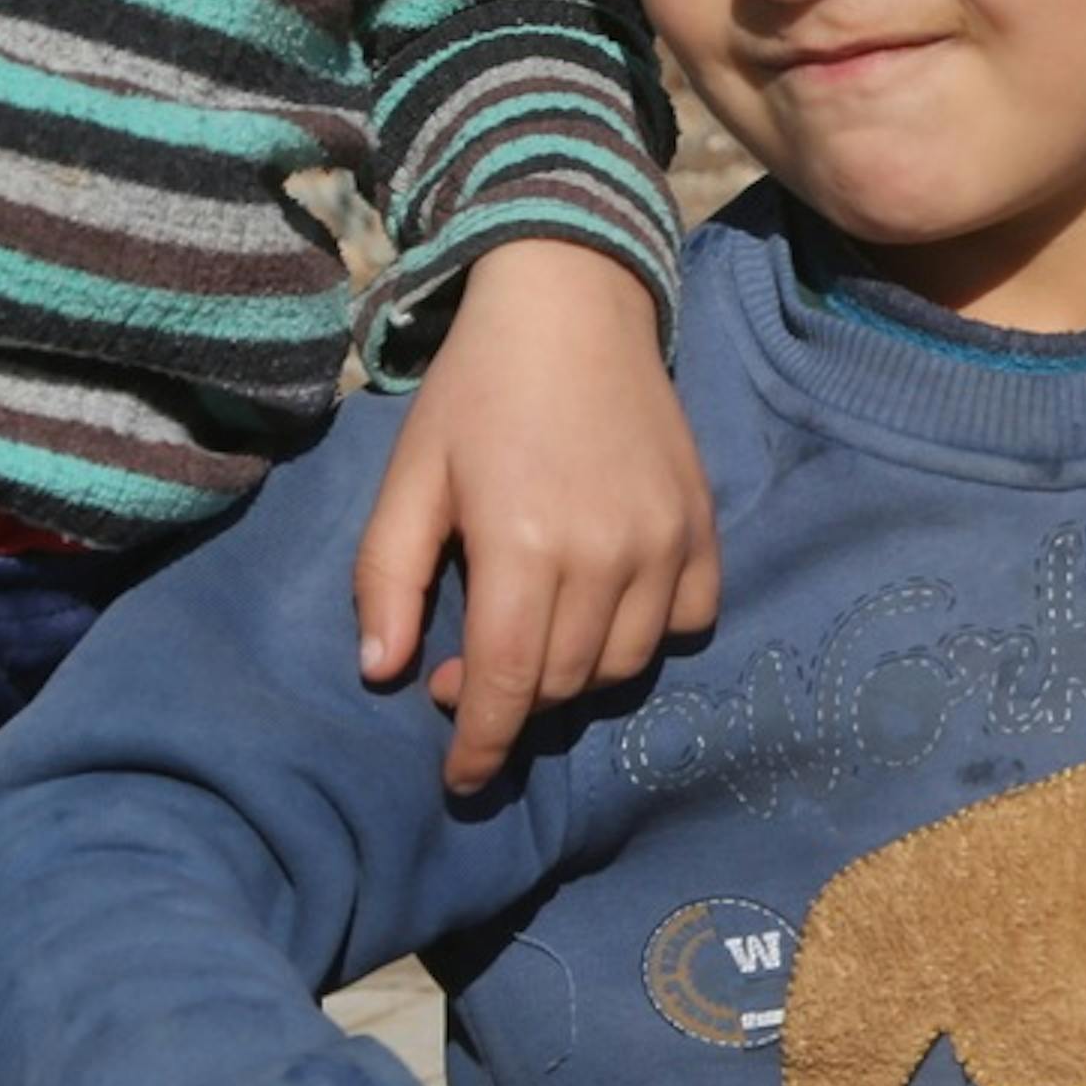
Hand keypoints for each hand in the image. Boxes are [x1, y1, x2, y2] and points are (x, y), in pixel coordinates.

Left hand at [356, 239, 719, 793]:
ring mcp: (666, 541)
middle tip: (469, 670)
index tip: (459, 780)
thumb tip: (384, 674)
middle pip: (566, 684)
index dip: (481, 747)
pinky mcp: (702, 525)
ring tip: (535, 635)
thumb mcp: (410, 478)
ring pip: (627, 663)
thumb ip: (388, 579)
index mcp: (523, 546)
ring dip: (575, 674)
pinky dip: (649, 636)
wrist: (571, 305)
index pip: (510, 685)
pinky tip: (607, 606)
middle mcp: (607, 555)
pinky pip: (689, 621)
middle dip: (514, 702)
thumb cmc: (476, 392)